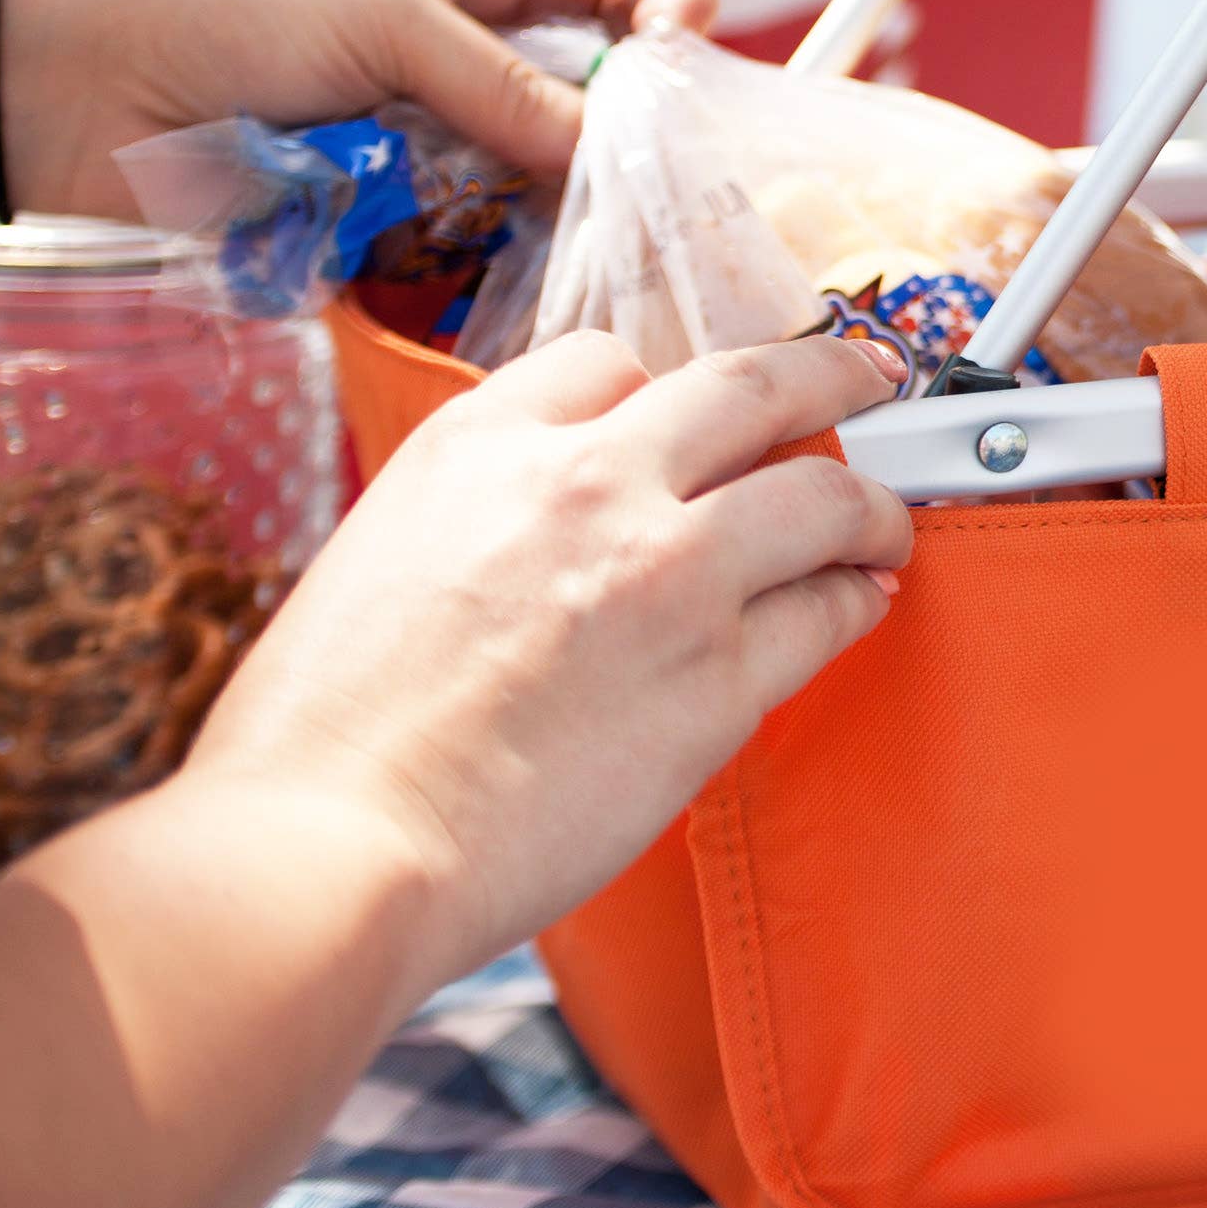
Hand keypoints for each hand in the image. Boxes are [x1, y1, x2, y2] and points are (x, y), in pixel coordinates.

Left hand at [0, 0, 716, 216]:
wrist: (49, 74)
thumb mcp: (383, 19)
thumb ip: (512, 93)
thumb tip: (622, 154)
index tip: (671, 68)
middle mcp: (468, 23)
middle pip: (606, 73)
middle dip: (634, 127)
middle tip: (651, 184)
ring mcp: (426, 113)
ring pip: (545, 167)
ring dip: (558, 204)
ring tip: (569, 243)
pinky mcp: (382, 194)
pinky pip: (468, 235)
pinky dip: (482, 258)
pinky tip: (486, 279)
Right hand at [185, 332, 911, 987]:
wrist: (333, 844)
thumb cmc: (320, 740)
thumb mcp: (375, 558)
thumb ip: (476, 522)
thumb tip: (535, 543)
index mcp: (481, 446)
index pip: (607, 363)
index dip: (664, 389)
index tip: (699, 418)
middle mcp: (587, 482)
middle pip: (750, 386)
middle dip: (828, 371)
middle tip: (867, 373)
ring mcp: (667, 574)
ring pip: (823, 496)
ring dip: (871, 503)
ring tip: (886, 522)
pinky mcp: (719, 678)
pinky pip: (827, 613)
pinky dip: (856, 600)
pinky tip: (859, 604)